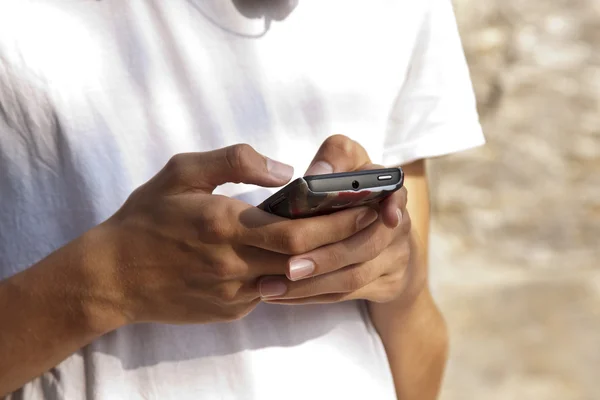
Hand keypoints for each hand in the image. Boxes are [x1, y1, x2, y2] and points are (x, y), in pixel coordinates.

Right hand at [96, 144, 378, 325]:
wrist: (112, 276)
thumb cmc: (146, 217)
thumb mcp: (182, 171)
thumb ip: (235, 160)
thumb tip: (285, 169)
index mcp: (224, 224)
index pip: (296, 231)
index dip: (336, 221)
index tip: (365, 206)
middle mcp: (233, 264)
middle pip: (306, 259)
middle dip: (345, 240)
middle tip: (373, 221)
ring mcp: (233, 293)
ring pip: (294, 280)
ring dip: (324, 261)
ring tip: (348, 238)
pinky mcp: (230, 311)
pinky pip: (271, 292)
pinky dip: (292, 276)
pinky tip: (304, 260)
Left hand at [260, 135, 421, 303]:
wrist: (381, 239)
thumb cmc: (351, 194)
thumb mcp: (346, 167)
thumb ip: (334, 161)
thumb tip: (315, 176)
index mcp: (389, 190)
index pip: (396, 194)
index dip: (392, 205)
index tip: (386, 217)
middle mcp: (398, 225)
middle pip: (367, 245)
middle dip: (325, 257)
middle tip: (288, 267)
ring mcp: (397, 257)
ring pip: (354, 276)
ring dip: (311, 284)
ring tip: (270, 288)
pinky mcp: (388, 285)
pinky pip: (346, 294)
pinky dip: (311, 296)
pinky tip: (281, 296)